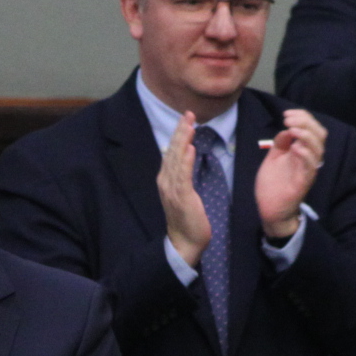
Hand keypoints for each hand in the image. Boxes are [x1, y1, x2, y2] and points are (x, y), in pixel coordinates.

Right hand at [156, 110, 212, 267]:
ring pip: (176, 160)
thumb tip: (184, 156)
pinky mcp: (181, 197)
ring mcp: (171, 189)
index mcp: (166, 179)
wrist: (185, 242)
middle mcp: (165, 182)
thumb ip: (182, 175)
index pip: (171, 151)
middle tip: (188, 113)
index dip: (178, 134)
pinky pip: (183, 176)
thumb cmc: (187, 219)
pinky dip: (185, 161)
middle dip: (180, 131)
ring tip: (189, 124)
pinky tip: (190, 148)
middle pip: (172, 151)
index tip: (186, 118)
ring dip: (183, 140)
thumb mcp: (183, 192)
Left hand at [254, 110, 324, 239]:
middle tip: (288, 119)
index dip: (303, 117)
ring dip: (306, 136)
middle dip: (306, 123)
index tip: (287, 113)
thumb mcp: (274, 158)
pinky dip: (305, 155)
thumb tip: (285, 129)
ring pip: (318, 149)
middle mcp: (309, 159)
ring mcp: (308, 170)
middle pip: (319, 135)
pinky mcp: (304, 182)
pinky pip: (310, 167)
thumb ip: (280, 144)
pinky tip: (295, 148)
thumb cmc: (273, 184)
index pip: (312, 129)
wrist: (270, 209)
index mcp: (303, 151)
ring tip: (292, 130)